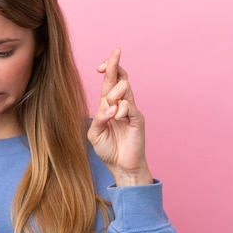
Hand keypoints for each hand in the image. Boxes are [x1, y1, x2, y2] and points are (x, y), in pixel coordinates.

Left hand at [87, 48, 152, 185]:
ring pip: (125, 87)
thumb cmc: (108, 149)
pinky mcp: (137, 119)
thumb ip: (98, 118)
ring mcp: (130, 110)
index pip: (111, 79)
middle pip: (121, 77)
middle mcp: (121, 104)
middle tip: (104, 85)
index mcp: (108, 105)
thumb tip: (109, 107)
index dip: (109, 66)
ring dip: (114, 94)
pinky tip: (117, 119)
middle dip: (112, 69)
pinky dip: (120, 110)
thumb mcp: (95, 133)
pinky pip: (129, 106)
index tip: (100, 65)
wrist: (122, 166)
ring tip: (111, 112)